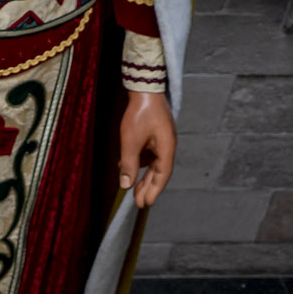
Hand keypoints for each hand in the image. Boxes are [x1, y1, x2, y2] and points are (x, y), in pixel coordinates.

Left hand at [118, 90, 176, 208]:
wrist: (144, 90)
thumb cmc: (140, 114)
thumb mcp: (131, 141)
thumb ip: (129, 163)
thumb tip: (125, 185)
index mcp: (167, 149)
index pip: (161, 176)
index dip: (153, 191)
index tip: (144, 204)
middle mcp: (167, 147)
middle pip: (158, 172)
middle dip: (147, 187)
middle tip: (139, 202)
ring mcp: (161, 141)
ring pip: (152, 164)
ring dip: (142, 175)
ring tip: (132, 189)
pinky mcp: (154, 135)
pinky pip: (147, 153)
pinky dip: (138, 162)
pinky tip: (126, 167)